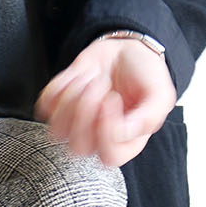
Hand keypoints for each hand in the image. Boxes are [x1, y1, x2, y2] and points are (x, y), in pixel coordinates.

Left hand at [34, 36, 175, 167]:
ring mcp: (75, 125)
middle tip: (101, 85)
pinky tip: (79, 74)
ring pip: (57, 131)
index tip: (113, 99)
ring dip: (72, 98)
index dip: (106, 130)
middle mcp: (99, 139)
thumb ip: (149, 116)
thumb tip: (124, 131)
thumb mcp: (160, 94)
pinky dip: (60, 85)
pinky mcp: (58, 106)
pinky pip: (45, 106)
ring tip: (92, 79)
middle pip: (78, 148)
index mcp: (126, 143)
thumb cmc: (145, 75)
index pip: (109, 156)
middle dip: (86, 111)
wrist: (126, 50)